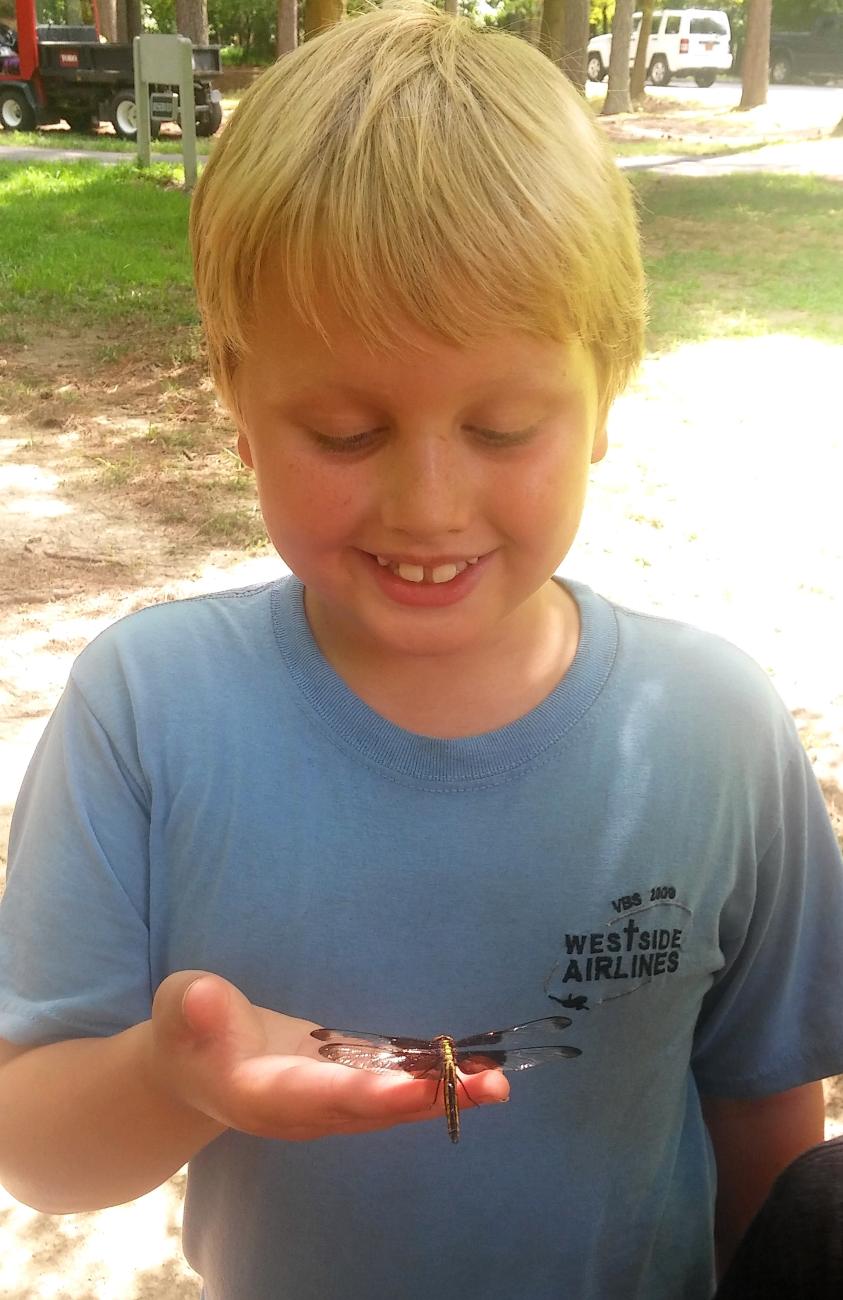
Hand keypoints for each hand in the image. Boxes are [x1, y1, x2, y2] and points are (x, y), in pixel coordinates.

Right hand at [149, 971, 508, 1141]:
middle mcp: (305, 1112)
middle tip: (486, 1084)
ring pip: (392, 1107)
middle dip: (429, 1100)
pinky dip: (436, 1084)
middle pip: (370, 1112)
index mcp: (261, 1094)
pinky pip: (396, 1091)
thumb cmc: (187, 1032)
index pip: (316, 1095)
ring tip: (498, 1080)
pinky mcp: (348, 1090)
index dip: (364, 1094)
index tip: (410, 1089)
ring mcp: (330, 1106)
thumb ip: (192, 1007)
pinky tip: (479, 1071)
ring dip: (447, 1096)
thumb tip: (201, 997)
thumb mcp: (179, 1009)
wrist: (195, 1067)